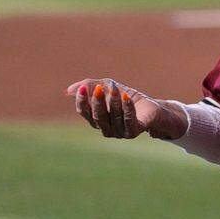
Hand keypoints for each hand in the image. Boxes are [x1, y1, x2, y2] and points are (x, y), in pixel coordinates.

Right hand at [65, 78, 186, 139]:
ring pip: (114, 117)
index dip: (82, 102)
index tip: (82, 89)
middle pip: (98, 117)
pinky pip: (129, 120)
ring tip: (115, 88)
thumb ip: (90, 86)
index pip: (84, 113)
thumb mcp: (107, 87)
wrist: (150, 107)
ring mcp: (120, 132)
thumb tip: (69, 90)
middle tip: (99, 88)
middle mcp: (106, 129)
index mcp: (97, 120)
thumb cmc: (126, 97)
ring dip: (114, 101)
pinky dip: (127, 108)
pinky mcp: (134, 131)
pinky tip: (126, 97)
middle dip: (98, 102)